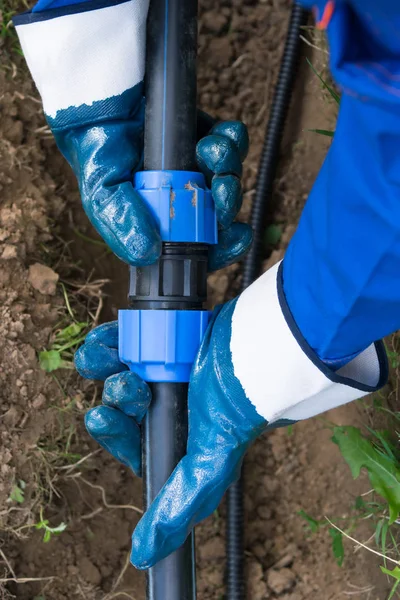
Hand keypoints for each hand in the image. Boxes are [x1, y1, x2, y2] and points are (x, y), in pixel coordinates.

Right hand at [54, 114, 251, 271]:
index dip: (220, 246)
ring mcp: (193, 166)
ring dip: (228, 166)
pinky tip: (215, 134)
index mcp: (159, 219)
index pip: (196, 243)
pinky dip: (231, 139)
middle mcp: (179, 196)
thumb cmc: (95, 148)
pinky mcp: (202, 133)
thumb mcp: (100, 191)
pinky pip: (232, 142)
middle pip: (220, 212)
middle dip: (228, 202)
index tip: (235, 236)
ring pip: (230, 176)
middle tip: (222, 189)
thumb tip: (148, 254)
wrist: (98, 95)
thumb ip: (122, 221)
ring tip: (208, 151)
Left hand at [75, 299, 266, 568]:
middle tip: (123, 387)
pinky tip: (106, 342)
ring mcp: (164, 366)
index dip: (112, 432)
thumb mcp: (208, 468)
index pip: (130, 441)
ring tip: (115, 363)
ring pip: (116, 370)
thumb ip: (178, 507)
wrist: (253, 353)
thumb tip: (143, 555)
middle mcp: (167, 402)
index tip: (101, 418)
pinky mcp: (163, 336)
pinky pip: (122, 340)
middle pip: (121, 403)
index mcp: (175, 435)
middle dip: (115, 397)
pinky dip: (107, 341)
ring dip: (104, 367)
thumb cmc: (236, 410)